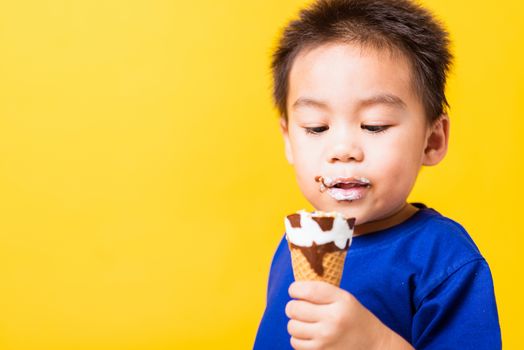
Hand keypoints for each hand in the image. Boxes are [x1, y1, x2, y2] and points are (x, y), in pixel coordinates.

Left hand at [285, 281, 412, 349]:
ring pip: (291, 326)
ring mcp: (326, 338)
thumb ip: (322, 292)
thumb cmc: (354, 318)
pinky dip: (298, 339)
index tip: (294, 291)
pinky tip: (310, 336)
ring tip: (306, 323)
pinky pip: (295, 343)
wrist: (373, 346)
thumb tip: (293, 289)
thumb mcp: (345, 299)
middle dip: (293, 307)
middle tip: (299, 308)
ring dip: (295, 324)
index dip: (294, 289)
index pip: (307, 290)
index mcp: (341, 301)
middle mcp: (333, 319)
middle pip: (294, 308)